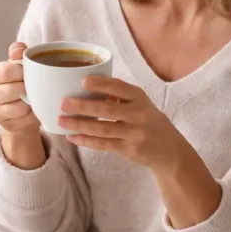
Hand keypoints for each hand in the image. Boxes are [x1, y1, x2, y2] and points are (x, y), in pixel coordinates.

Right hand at [0, 42, 40, 135]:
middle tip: (34, 87)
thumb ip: (18, 53)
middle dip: (27, 88)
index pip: (6, 71)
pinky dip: (31, 116)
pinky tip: (32, 110)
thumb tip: (18, 49)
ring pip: (18, 108)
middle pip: (11, 90)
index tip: (31, 72)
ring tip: (33, 98)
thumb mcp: (19, 65)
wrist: (20, 108)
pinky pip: (23, 121)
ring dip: (30, 103)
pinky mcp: (3, 125)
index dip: (23, 72)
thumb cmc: (20, 81)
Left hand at [57, 75, 190, 171]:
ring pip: (102, 129)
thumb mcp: (140, 104)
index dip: (102, 84)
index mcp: (140, 98)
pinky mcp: (129, 149)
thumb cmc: (149, 121)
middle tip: (63, 103)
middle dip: (83, 107)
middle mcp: (138, 115)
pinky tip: (72, 137)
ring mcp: (134, 134)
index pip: (120, 88)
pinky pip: (103, 144)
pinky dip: (86, 141)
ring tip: (61, 121)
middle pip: (107, 110)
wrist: (169, 150)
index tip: (83, 81)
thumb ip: (120, 96)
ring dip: (79, 125)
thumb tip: (89, 87)